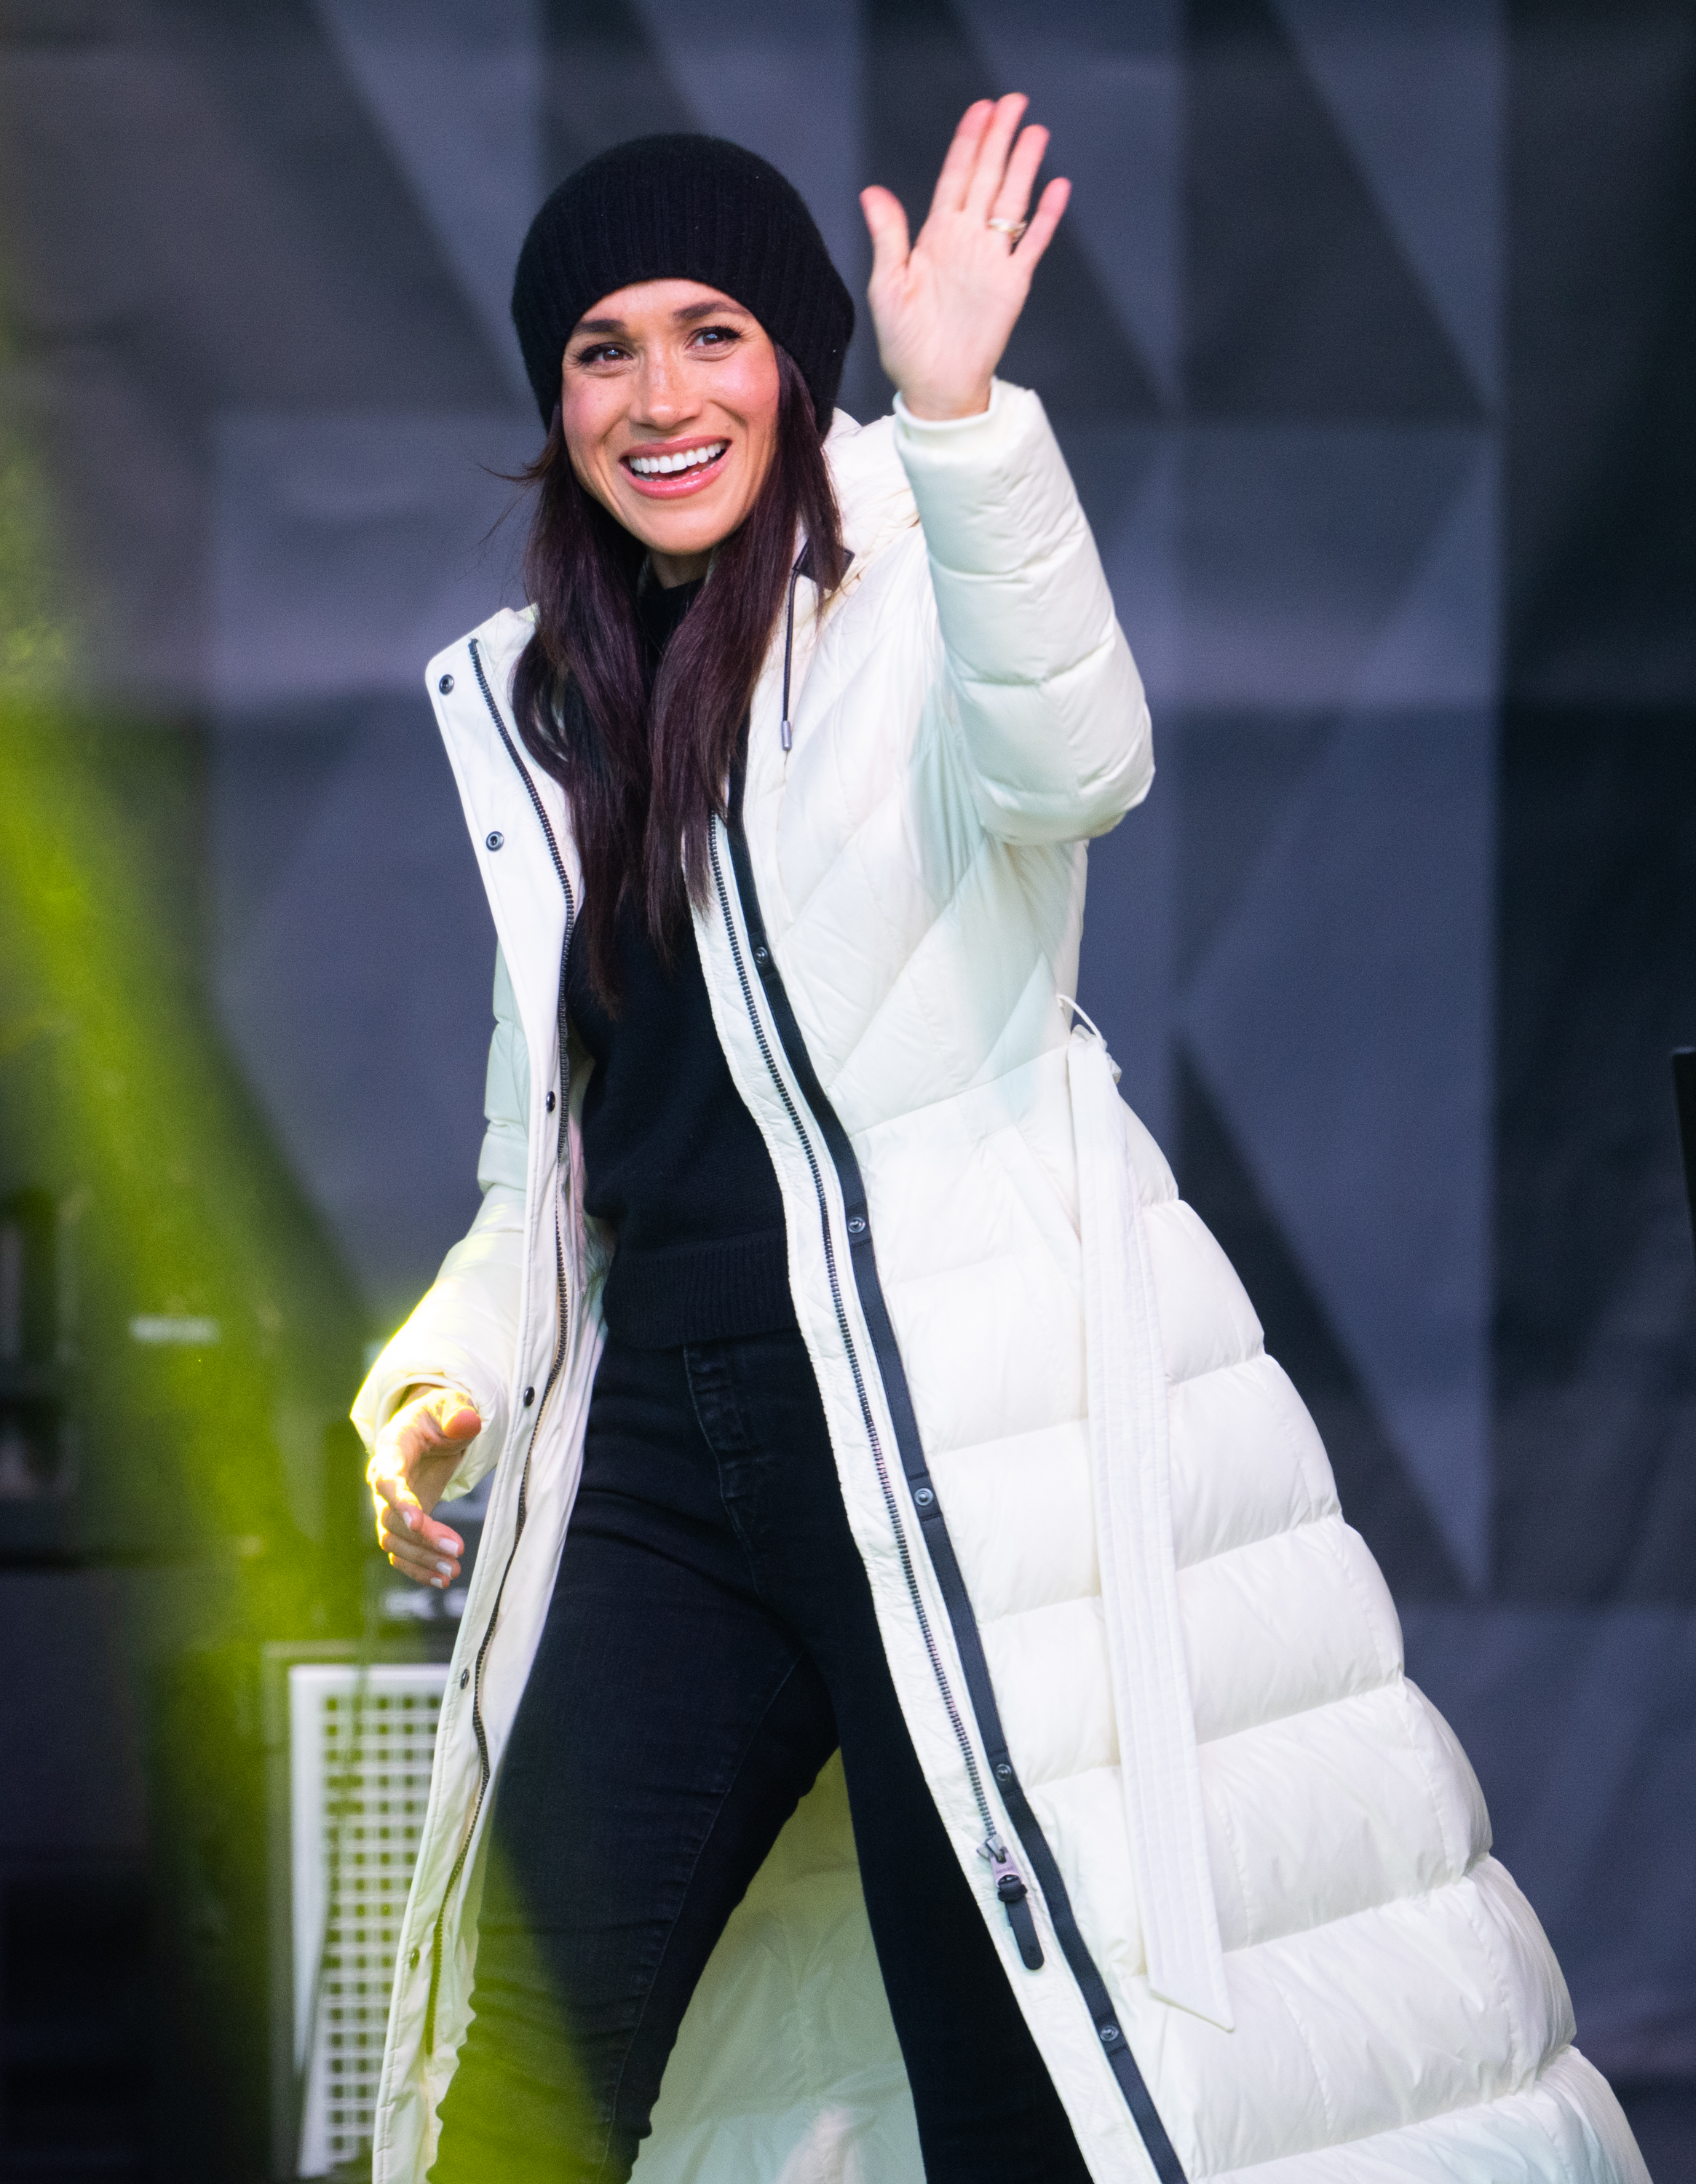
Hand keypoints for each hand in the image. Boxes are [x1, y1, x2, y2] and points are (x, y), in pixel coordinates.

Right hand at [368, 1387, 480, 1586]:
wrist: (428, 1431)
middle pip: (390, 1518)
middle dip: (422, 1538)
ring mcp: (389, 1506)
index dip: (399, 1500)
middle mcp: (383, 1482)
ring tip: (453, 1572)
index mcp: (391, 1450)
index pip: (386, 1479)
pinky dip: (417, 1568)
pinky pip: (400, 1551)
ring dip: (421, 1558)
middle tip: (457, 1551)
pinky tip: (441, 1579)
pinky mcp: (401, 1523)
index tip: (417, 1521)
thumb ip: (457, 1414)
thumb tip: (467, 1423)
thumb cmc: (438, 1416)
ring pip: (393, 1540)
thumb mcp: (450, 1405)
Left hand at [861, 94, 1070, 421]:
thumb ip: (888, 236)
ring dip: (1024, 167)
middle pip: (987, 178)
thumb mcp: (887, 286)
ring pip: (1012, 202)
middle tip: (1014, 102)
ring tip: (1035, 132)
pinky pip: (1033, 245)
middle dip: (1000, 139)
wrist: (933, 386)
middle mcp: (967, 241)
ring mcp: (992, 260)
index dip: (968, 143)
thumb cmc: (906, 343)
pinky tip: (1057, 189)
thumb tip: (873, 192)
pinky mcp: (1012, 285)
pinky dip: (1046, 219)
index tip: (980, 111)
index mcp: (936, 236)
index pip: (956, 177)